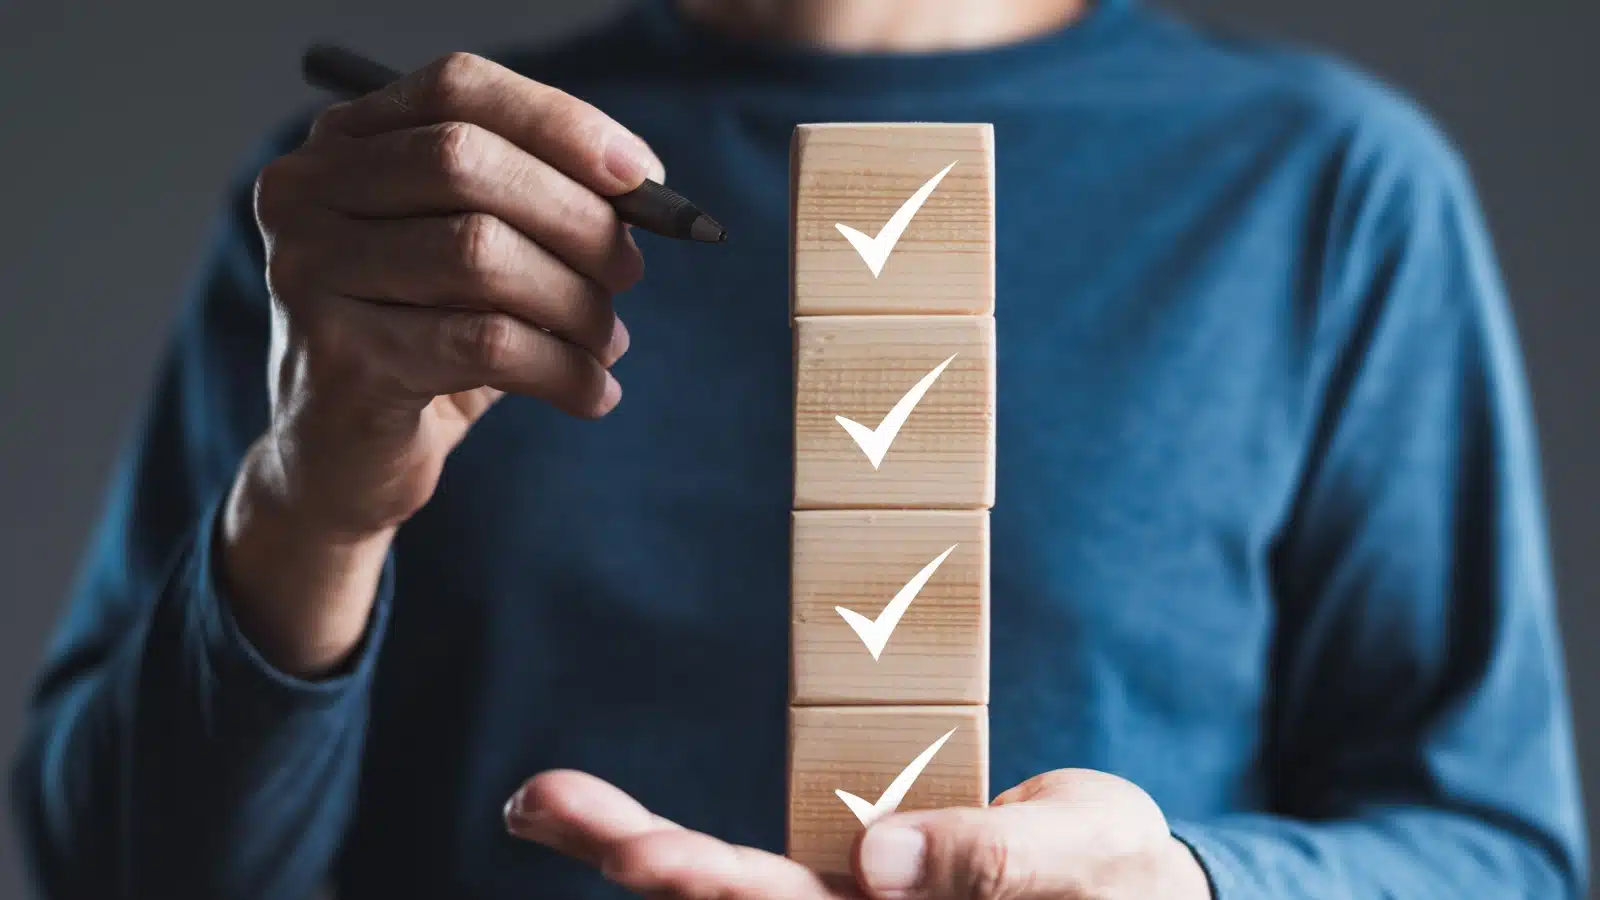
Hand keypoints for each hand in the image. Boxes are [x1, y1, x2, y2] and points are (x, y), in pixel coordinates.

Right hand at [219, 52, 663, 675]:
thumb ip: (535, 205)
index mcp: (342, 144)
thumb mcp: (474, 257)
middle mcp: (306, 193)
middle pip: (465, 163)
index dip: (560, 123)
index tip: (644, 176)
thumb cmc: (425, 339)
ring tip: (609, 343)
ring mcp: (310, 273)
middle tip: (631, 272)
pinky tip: (594, 393)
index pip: (457, 88)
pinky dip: (563, 370)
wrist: (341, 459)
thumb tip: (641, 190)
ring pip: (479, 255)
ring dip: (576, 303)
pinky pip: (484, 345)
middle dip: (576, 217)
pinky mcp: (339, 359)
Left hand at [504, 769, 1212, 899]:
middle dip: (642, 856)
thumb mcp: (1091, 855)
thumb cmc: (1124, 881)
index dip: (705, 885)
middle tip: (543, 801)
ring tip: (545, 803)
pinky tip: (617, 830)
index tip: (638, 851)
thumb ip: (996, 862)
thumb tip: (884, 863)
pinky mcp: (859, 884)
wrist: (1141, 897)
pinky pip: (760, 872)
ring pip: (735, 892)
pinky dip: (684, 856)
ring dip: (634, 851)